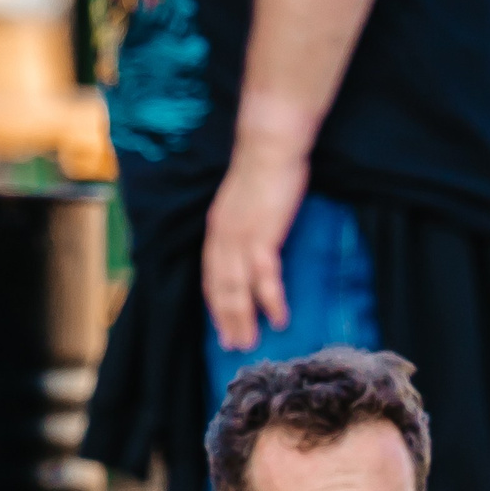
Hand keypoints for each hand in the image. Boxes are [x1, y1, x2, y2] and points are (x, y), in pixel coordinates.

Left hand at [201, 141, 307, 351]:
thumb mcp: (247, 200)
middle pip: (220, 288)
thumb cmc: (266, 167)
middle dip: (225, 320)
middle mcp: (222, 237)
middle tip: (232, 346)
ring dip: (242, 319)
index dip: (215, 302)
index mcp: (217, 229)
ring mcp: (240, 239)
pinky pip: (265, 279)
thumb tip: (257, 240)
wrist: (271, 144)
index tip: (220, 323)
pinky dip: (270, 302)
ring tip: (249, 343)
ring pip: (237, 289)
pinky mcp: (262, 237)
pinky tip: (278, 319)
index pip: (211, 274)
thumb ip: (246, 221)